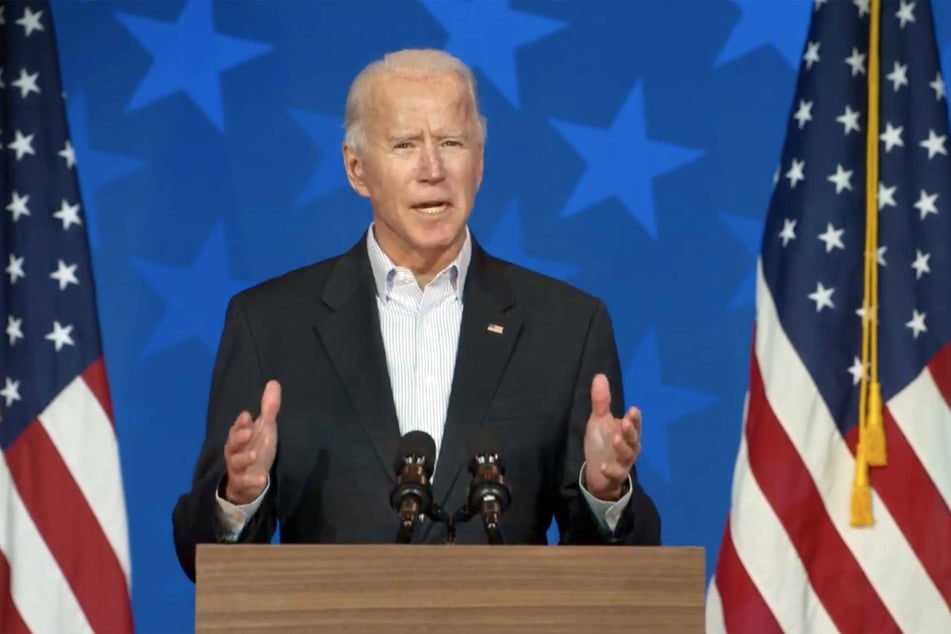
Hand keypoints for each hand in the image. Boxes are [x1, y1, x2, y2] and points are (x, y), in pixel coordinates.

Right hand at [223, 380, 280, 504]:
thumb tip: (274, 382)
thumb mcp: (264, 429)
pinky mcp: (243, 483)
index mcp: (240, 438)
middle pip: (232, 444)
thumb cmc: (256, 449)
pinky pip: (246, 482)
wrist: (248, 481)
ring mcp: (238, 468)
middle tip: (249, 432)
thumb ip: (269, 409)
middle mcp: (235, 452)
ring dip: (244, 459)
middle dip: (239, 437)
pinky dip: (253, 480)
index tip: (247, 416)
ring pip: (236, 463)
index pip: (237, 428)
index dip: (241, 423)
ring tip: (253, 455)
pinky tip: (261, 478)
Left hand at [583, 373, 641, 499]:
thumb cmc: (601, 444)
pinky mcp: (614, 476)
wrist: (598, 474)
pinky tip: (603, 466)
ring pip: (627, 455)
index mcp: (627, 433)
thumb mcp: (599, 421)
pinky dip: (610, 470)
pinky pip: (615, 474)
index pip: (634, 424)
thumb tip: (600, 375)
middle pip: (634, 439)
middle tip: (625, 422)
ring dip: (622, 447)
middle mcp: (629, 447)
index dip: (634, 418)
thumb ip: (601, 401)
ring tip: (615, 439)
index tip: (633, 410)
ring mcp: (623, 462)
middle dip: (631, 431)